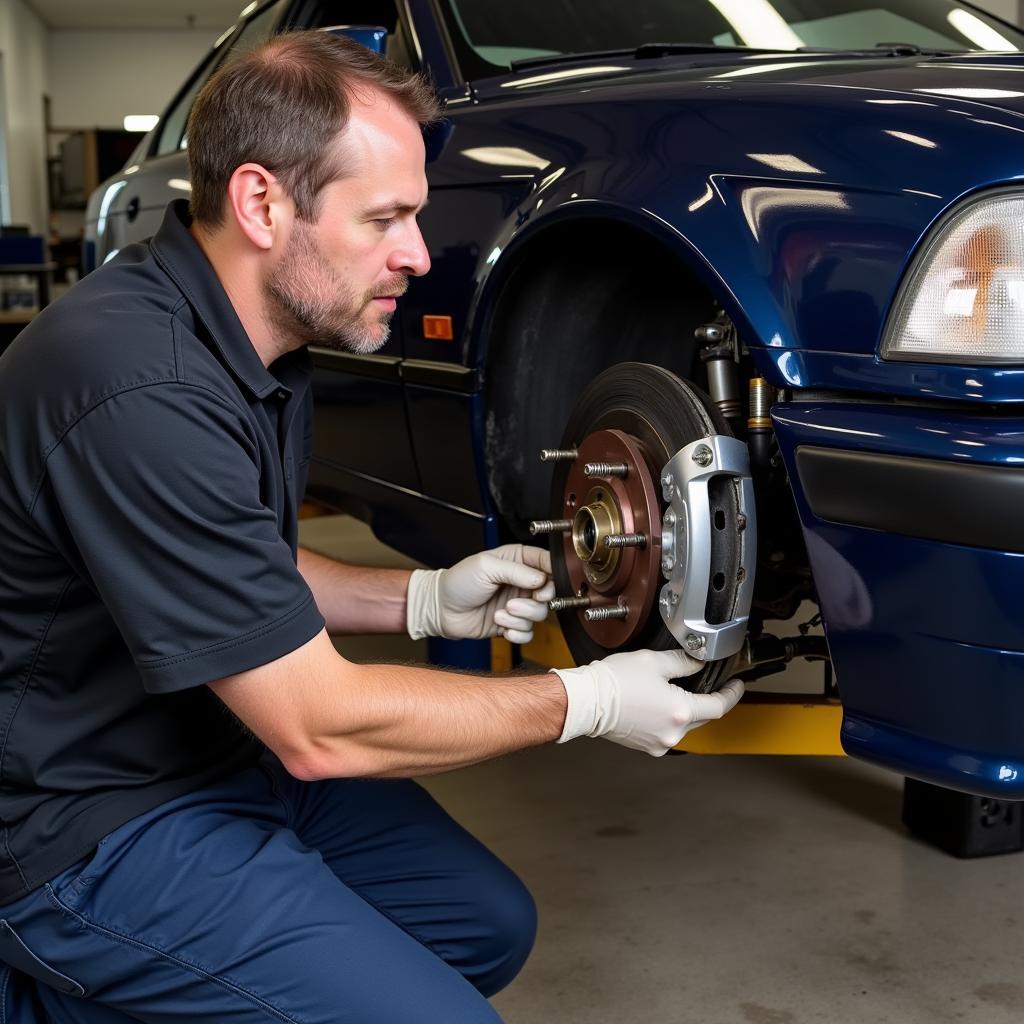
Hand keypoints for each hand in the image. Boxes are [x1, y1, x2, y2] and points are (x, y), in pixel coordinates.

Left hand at [406, 545, 554, 643]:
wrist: (441, 609)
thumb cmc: (458, 582)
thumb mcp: (485, 567)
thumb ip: (516, 570)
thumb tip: (541, 579)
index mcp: (517, 560)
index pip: (547, 563)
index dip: (552, 575)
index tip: (543, 586)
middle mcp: (520, 581)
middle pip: (549, 592)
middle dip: (535, 601)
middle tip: (515, 603)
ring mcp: (518, 603)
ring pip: (540, 614)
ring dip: (521, 617)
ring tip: (501, 613)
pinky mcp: (511, 624)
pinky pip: (528, 633)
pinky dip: (517, 632)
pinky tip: (502, 627)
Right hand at [553, 649, 744, 755]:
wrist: (587, 701)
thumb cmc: (615, 681)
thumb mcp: (654, 661)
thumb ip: (683, 661)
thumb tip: (699, 661)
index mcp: (680, 711)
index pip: (719, 705)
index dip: (731, 693)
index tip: (736, 684)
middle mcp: (674, 732)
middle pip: (703, 716)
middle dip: (708, 700)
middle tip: (708, 682)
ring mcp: (660, 742)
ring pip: (685, 725)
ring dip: (686, 710)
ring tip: (674, 690)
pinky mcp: (648, 746)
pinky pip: (668, 732)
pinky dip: (669, 719)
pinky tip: (658, 704)